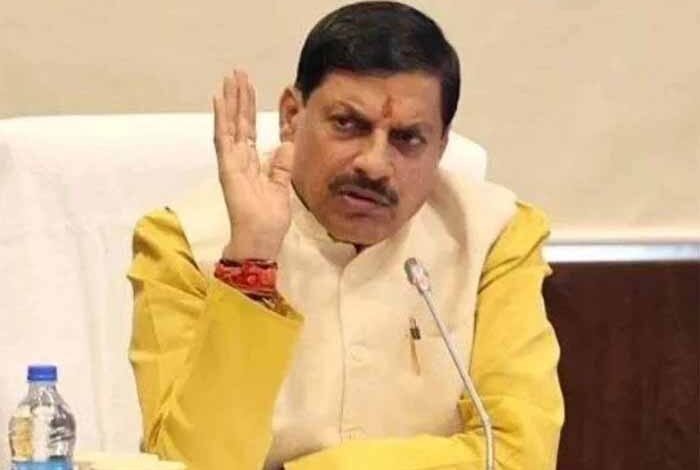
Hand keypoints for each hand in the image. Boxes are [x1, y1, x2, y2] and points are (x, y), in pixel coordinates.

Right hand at [213, 70, 294, 260]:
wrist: (260, 240)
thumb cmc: (269, 219)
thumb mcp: (281, 186)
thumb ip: (281, 165)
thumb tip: (286, 144)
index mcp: (251, 164)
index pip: (248, 130)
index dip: (248, 108)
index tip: (249, 87)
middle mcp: (238, 160)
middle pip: (238, 122)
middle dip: (238, 98)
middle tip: (237, 73)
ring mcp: (231, 163)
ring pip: (229, 125)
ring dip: (229, 101)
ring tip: (229, 79)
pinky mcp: (228, 169)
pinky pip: (223, 140)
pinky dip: (221, 119)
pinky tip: (219, 100)